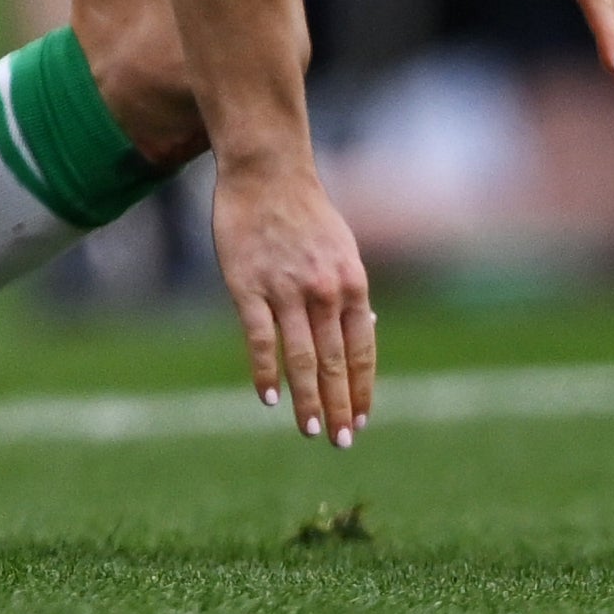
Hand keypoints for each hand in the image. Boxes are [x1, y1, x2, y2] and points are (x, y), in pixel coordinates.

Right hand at [211, 145, 377, 446]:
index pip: (362, 351)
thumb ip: (349, 293)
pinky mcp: (248, 287)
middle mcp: (324, 291)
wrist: (267, 170)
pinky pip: (261, 340)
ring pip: (301, 359)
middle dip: (339, 407)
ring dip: (307, 400)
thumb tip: (365, 333)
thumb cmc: (305, 212)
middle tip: (341, 442)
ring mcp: (286, 290)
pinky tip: (269, 398)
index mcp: (352, 284)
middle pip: (334, 363)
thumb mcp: (342, 250)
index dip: (362, 389)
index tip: (361, 420)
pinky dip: (266, 372)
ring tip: (311, 431)